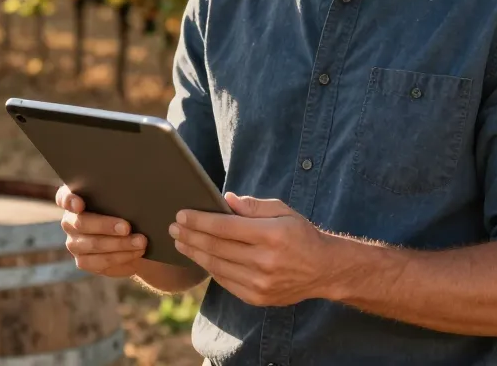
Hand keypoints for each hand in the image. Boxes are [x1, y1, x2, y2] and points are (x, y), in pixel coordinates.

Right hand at [56, 184, 147, 277]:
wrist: (135, 237)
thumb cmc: (129, 209)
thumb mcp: (126, 200)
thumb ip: (122, 196)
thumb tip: (137, 194)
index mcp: (76, 199)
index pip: (64, 197)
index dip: (69, 200)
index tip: (80, 204)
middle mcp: (70, 221)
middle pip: (81, 223)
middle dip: (106, 225)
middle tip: (127, 227)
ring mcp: (74, 243)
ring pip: (93, 244)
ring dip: (119, 244)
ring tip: (141, 242)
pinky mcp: (84, 261)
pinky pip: (100, 262)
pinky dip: (121, 257)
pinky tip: (136, 252)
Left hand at [169, 192, 332, 306]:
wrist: (323, 270)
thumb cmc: (301, 235)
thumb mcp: (283, 211)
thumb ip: (253, 206)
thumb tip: (224, 200)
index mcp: (270, 234)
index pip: (224, 227)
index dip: (199, 220)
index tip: (182, 214)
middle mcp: (264, 260)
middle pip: (216, 247)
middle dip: (190, 236)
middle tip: (173, 227)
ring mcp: (260, 283)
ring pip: (216, 266)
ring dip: (194, 253)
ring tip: (180, 242)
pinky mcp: (257, 298)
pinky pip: (225, 281)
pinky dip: (210, 268)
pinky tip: (200, 257)